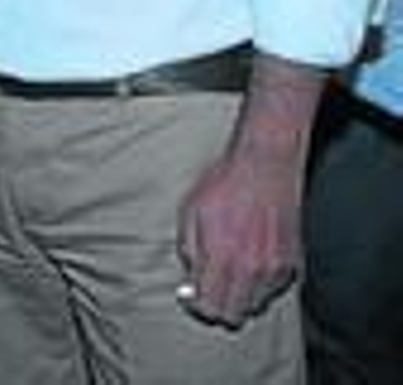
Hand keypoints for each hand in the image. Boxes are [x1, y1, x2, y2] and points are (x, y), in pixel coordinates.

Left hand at [176, 142, 300, 327]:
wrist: (265, 165)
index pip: (211, 309)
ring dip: (241, 297)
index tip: (191, 295)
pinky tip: (249, 262)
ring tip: (230, 272)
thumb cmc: (224, 184)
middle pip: (235, 316)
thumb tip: (190, 279)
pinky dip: (260, 285)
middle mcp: (252, 269)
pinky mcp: (293, 262)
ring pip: (256, 305)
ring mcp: (275, 268)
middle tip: (208, 288)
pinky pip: (273, 290)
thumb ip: (189, 251)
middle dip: (218, 307)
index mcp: (222, 257)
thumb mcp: (191, 212)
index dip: (197, 306)